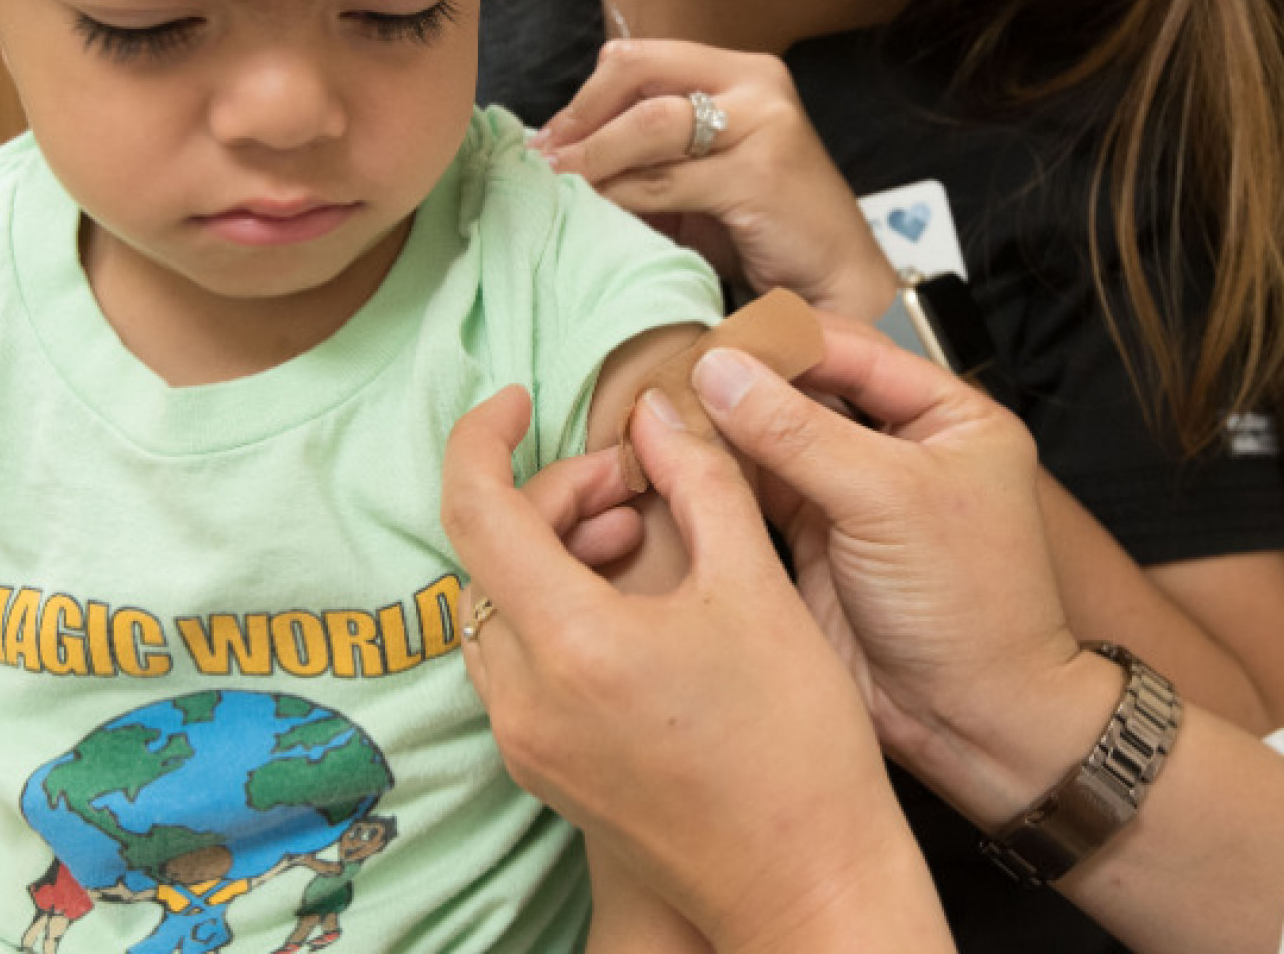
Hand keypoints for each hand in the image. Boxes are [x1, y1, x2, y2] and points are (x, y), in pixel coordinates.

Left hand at [442, 386, 944, 951]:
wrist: (808, 882)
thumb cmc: (797, 745)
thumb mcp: (755, 585)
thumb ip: (699, 480)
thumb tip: (657, 414)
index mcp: (571, 646)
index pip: (475, 510)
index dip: (482, 438)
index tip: (515, 399)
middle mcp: (526, 701)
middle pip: (489, 557)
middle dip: (553, 497)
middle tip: (634, 484)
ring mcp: (528, 744)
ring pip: (498, 610)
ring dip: (553, 552)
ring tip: (641, 535)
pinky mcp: (545, 772)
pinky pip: (519, 662)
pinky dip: (556, 609)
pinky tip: (631, 602)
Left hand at [531, 39, 899, 321]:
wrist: (836, 278)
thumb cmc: (764, 228)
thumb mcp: (701, 175)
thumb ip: (649, 153)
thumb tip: (560, 151)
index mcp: (741, 71)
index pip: (641, 58)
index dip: (586, 96)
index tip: (550, 138)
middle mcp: (757, 82)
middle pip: (638, 75)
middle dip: (580, 119)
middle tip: (545, 160)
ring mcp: (764, 123)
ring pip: (649, 125)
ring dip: (592, 158)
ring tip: (558, 186)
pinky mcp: (761, 173)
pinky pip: (666, 180)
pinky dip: (621, 195)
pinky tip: (597, 212)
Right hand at [689, 318, 1089, 817]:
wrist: (975, 724)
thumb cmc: (972, 608)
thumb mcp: (887, 499)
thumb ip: (799, 432)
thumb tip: (720, 371)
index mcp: (950, 416)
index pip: (853, 351)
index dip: (782, 343)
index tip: (712, 339)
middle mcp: (902, 448)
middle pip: (808, 392)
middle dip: (744, 384)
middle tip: (672, 372)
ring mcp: (856, 497)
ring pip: (776, 442)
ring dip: (722, 429)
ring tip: (659, 411)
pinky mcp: (817, 544)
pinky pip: (759, 493)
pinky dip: (718, 477)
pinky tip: (673, 459)